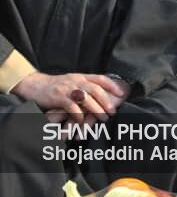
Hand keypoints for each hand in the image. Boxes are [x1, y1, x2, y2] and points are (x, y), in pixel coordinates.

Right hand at [11, 73, 126, 123]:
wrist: (35, 84)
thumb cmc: (56, 85)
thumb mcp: (72, 81)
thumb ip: (85, 85)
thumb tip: (101, 93)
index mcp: (81, 76)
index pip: (101, 79)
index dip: (112, 86)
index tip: (122, 93)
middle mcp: (76, 81)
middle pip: (96, 90)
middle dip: (106, 101)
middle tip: (113, 110)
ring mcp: (67, 89)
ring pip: (86, 98)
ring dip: (96, 109)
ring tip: (103, 117)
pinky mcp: (58, 97)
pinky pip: (72, 106)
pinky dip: (78, 114)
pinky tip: (82, 120)